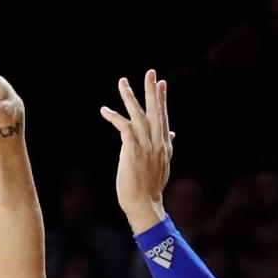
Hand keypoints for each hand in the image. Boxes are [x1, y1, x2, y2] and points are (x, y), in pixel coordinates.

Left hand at [100, 69, 174, 232]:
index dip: (162, 99)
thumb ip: (166, 146)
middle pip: (156, 112)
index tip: (161, 82)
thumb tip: (172, 134)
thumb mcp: (162, 164)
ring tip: (122, 82)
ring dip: (130, 98)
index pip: (164, 117)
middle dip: (152, 91)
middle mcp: (157, 143)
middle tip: (151, 72)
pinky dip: (115, 118)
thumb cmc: (150, 187)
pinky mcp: (132, 152)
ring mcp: (146, 147)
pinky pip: (124, 129)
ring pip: (139, 116)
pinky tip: (105, 110)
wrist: (144, 205)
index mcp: (164, 145)